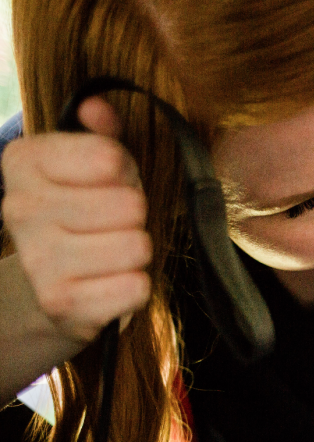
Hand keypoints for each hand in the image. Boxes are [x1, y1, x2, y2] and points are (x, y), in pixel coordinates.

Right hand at [2, 96, 149, 345]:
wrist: (51, 285)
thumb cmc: (85, 214)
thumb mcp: (93, 165)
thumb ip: (103, 132)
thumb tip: (96, 108)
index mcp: (22, 162)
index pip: (111, 157)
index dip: (126, 172)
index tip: (109, 183)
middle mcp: (19, 207)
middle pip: (130, 204)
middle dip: (136, 214)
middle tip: (115, 224)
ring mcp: (36, 259)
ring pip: (137, 246)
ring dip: (136, 251)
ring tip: (112, 252)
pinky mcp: (59, 303)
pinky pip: (136, 287)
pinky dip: (135, 287)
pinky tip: (110, 283)